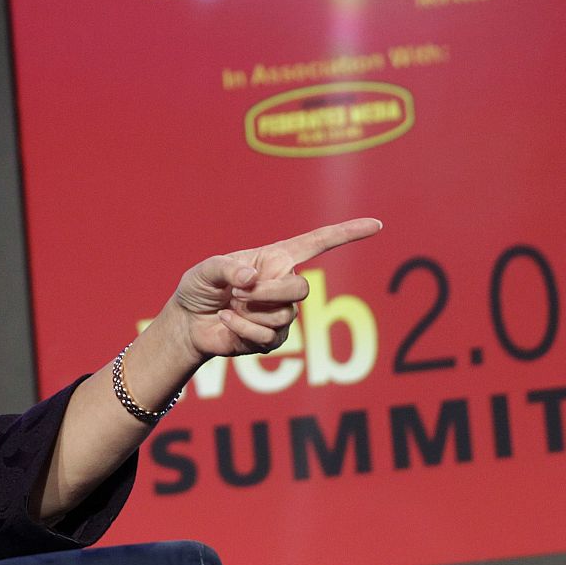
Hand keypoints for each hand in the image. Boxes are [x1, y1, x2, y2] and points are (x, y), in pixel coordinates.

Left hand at [167, 218, 381, 360]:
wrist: (189, 323)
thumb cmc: (199, 288)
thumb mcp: (205, 270)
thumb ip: (226, 268)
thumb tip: (254, 278)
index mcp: (274, 258)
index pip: (317, 243)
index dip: (346, 234)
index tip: (377, 225)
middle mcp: (284, 283)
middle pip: (301, 288)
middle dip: (268, 292)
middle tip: (239, 293)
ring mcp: (283, 313)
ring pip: (285, 315)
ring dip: (249, 312)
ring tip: (231, 307)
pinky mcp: (273, 339)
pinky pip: (268, 336)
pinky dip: (241, 328)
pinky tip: (226, 321)